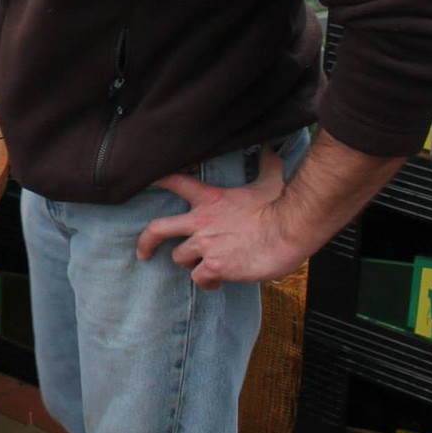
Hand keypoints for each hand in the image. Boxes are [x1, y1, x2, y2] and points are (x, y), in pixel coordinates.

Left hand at [133, 150, 309, 288]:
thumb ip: (265, 166)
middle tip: (142, 253)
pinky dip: (208, 282)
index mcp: (210, 199)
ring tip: (208, 267)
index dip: (159, 181)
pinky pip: (199, 279)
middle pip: (158, 229)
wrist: (288, 231)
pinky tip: (219, 281)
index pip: (176, 183)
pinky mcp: (214, 266)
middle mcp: (201, 221)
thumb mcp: (269, 182)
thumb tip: (270, 150)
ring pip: (180, 258)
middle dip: (147, 241)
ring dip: (192, 264)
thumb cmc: (279, 207)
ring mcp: (205, 245)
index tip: (148, 182)